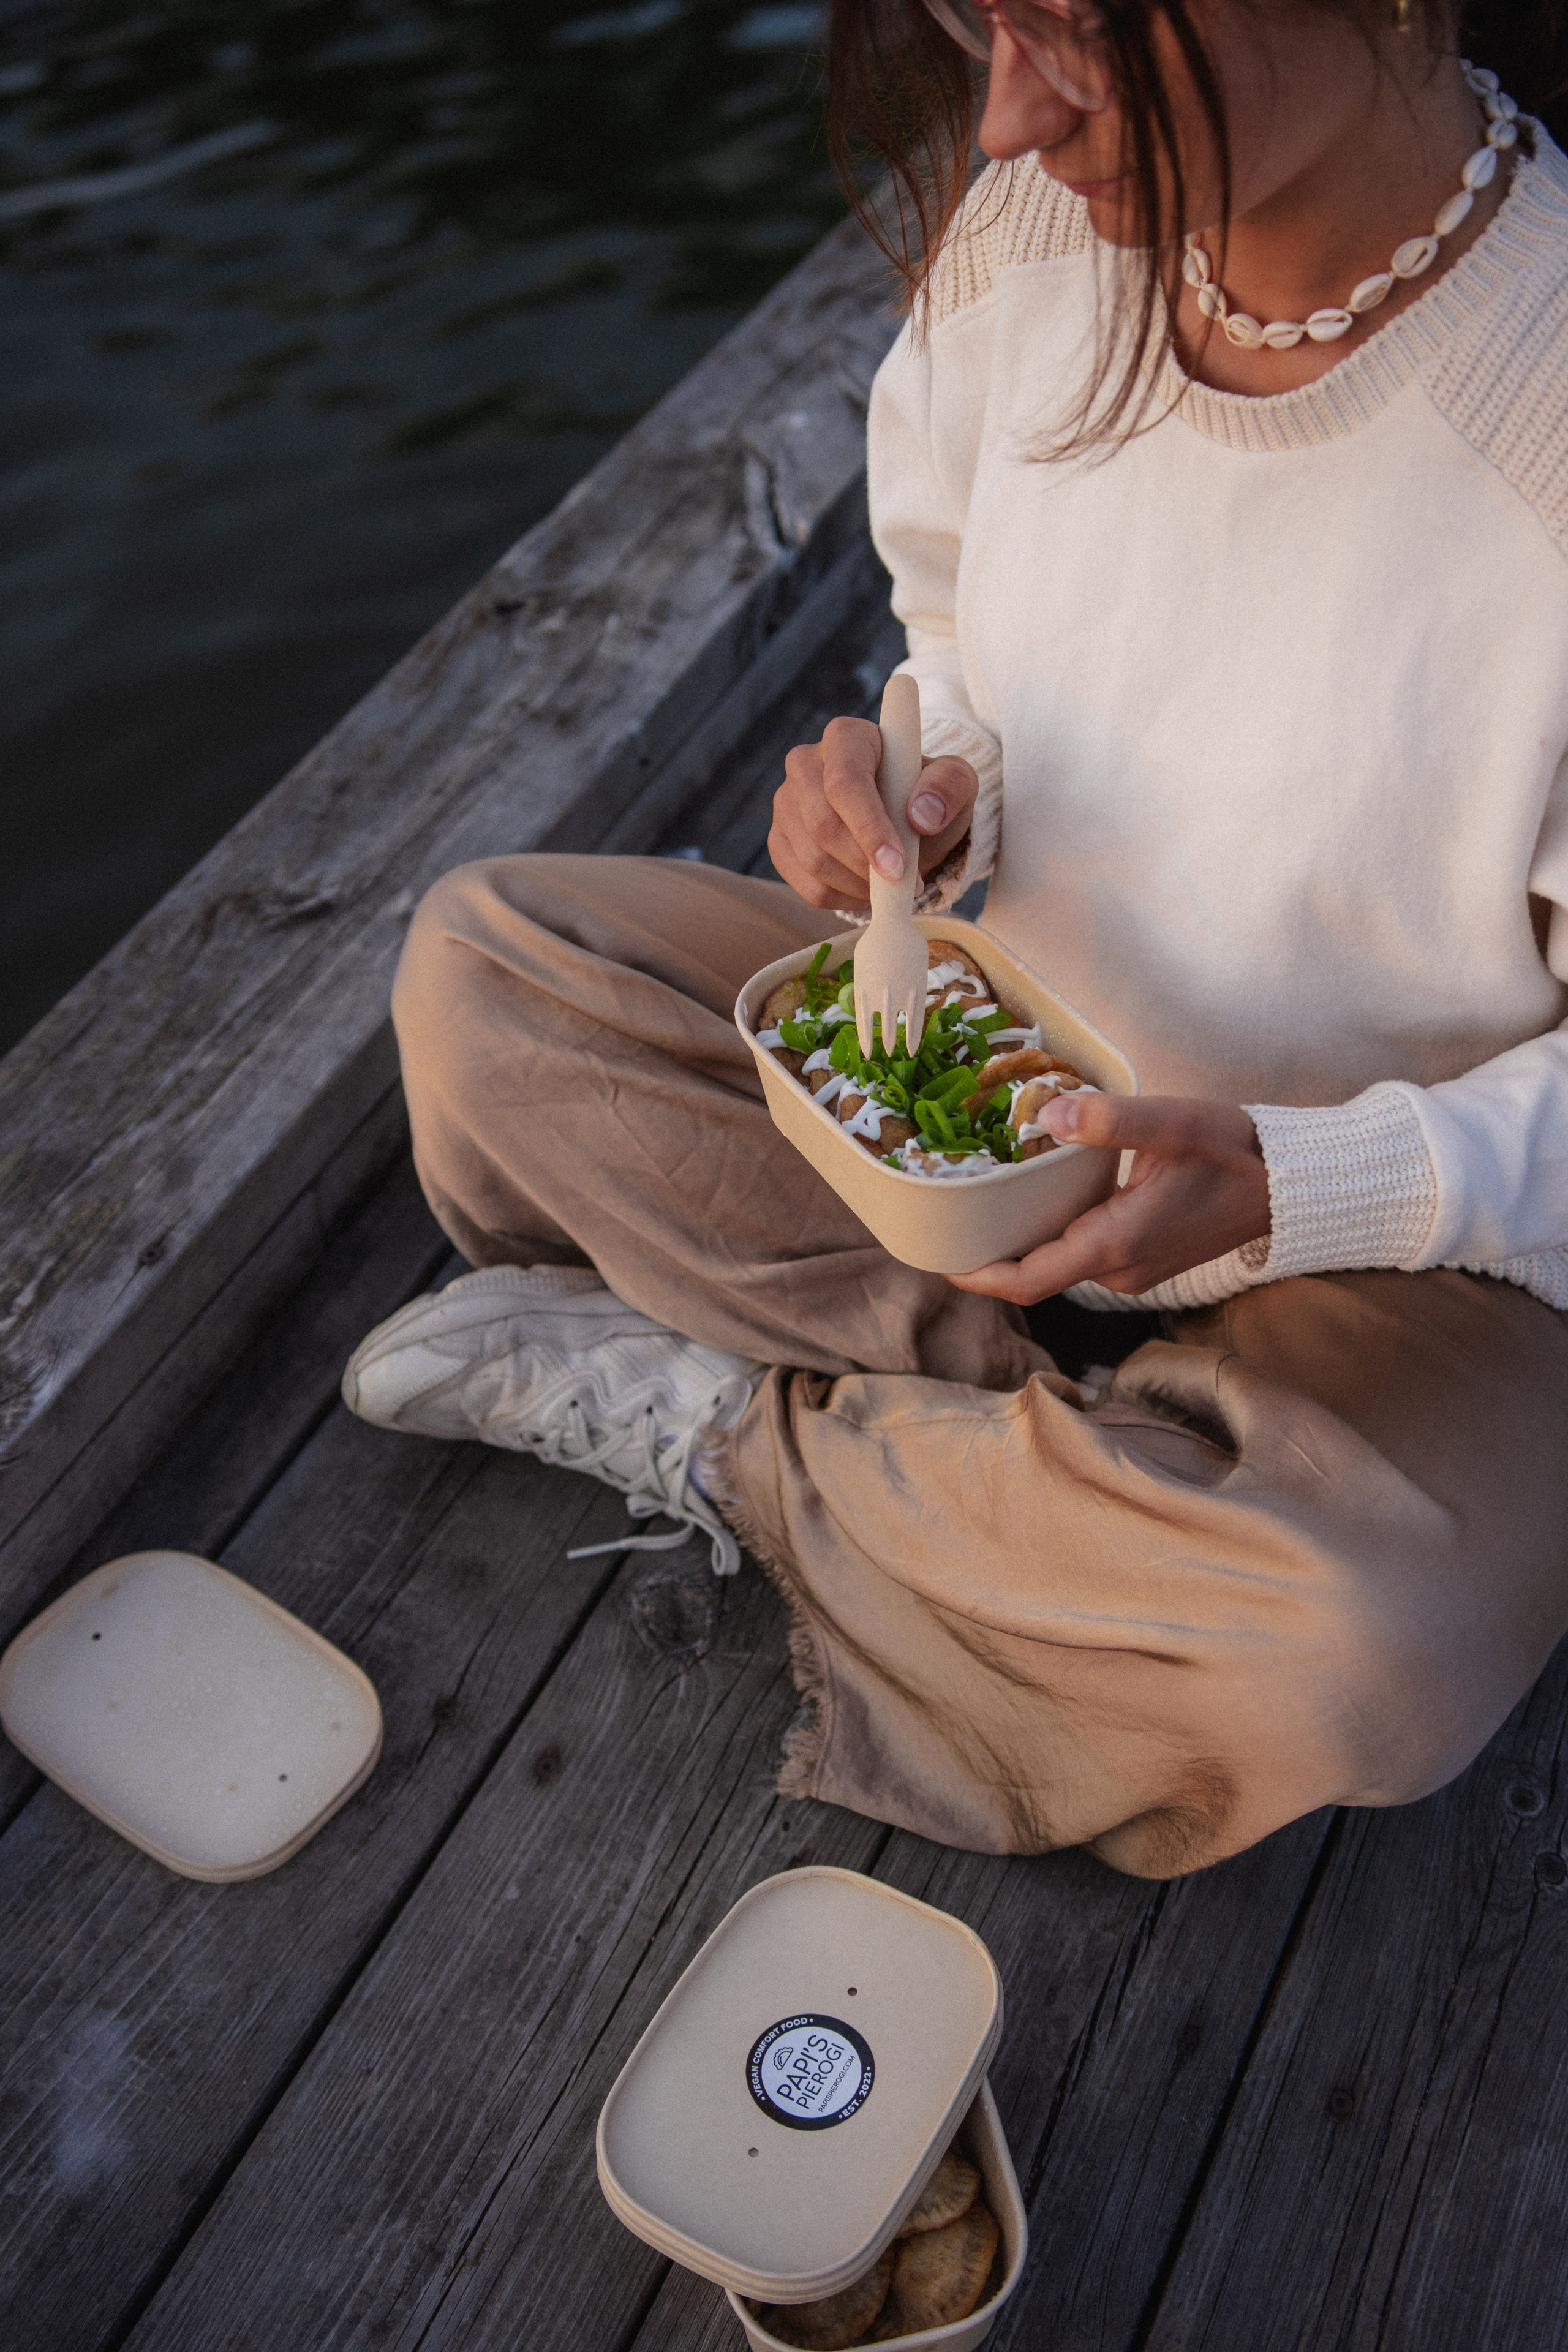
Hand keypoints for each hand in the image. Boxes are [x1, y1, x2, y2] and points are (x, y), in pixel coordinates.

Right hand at [769, 714, 977, 909]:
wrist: (906, 819)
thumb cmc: (927, 794)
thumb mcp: (956, 782)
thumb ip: (948, 787)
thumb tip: (922, 815)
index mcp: (846, 737)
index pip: (845, 783)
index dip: (869, 828)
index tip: (898, 866)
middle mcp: (805, 763)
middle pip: (822, 825)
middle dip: (865, 865)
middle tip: (903, 882)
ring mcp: (786, 803)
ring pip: (813, 859)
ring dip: (858, 885)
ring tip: (891, 884)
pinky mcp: (780, 841)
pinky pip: (806, 885)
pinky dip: (843, 898)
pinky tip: (867, 888)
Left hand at [948, 1093, 1270, 1306]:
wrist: (1288, 1184)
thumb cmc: (1235, 1151)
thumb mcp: (1174, 1123)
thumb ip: (1110, 1121)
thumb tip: (1048, 1115)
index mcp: (1115, 1244)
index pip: (1027, 1281)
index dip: (976, 1274)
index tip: (936, 1255)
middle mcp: (1118, 1270)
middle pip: (1033, 1275)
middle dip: (986, 1253)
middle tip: (945, 1214)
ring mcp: (1131, 1269)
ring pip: (1056, 1265)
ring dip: (1018, 1242)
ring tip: (977, 1202)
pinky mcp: (1142, 1258)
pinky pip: (1080, 1255)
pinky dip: (1049, 1234)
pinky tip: (1032, 1197)